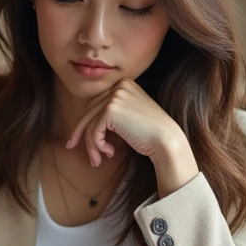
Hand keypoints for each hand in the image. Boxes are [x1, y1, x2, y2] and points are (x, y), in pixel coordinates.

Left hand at [66, 79, 180, 166]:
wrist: (167, 140)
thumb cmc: (151, 133)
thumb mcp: (130, 115)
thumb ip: (112, 112)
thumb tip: (84, 124)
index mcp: (124, 84)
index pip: (96, 105)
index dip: (86, 125)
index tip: (79, 141)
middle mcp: (118, 86)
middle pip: (90, 114)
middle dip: (85, 137)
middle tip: (90, 157)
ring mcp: (114, 96)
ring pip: (90, 124)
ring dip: (92, 146)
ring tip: (97, 161)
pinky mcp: (111, 110)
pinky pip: (94, 131)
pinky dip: (97, 146)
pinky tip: (110, 153)